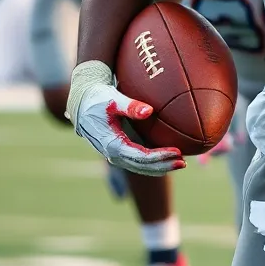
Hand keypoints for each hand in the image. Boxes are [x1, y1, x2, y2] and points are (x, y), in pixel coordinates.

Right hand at [68, 79, 185, 175]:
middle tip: (183, 162)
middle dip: (163, 165)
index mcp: (112, 143)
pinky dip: (152, 163)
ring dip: (159, 167)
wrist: (81, 102)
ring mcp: (115, 155)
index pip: (140, 156)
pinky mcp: (118, 151)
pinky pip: (137, 162)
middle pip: (142, 166)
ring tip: (180, 163)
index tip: (176, 152)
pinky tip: (167, 159)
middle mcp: (113, 154)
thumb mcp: (113, 100)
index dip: (159, 156)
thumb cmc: (98, 98)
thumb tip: (150, 111)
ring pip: (140, 167)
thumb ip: (130, 106)